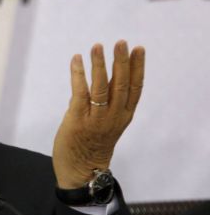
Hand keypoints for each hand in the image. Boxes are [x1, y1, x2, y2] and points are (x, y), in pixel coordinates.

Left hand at [52, 40, 144, 187]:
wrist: (80, 171)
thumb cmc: (91, 146)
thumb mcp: (106, 124)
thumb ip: (104, 103)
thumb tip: (97, 80)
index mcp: (123, 116)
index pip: (135, 88)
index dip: (138, 68)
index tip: (139, 49)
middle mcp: (113, 116)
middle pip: (121, 84)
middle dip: (122, 61)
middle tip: (121, 42)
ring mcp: (96, 118)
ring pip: (101, 86)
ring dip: (99, 64)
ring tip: (97, 46)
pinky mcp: (77, 120)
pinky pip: (80, 92)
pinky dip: (78, 74)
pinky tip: (77, 60)